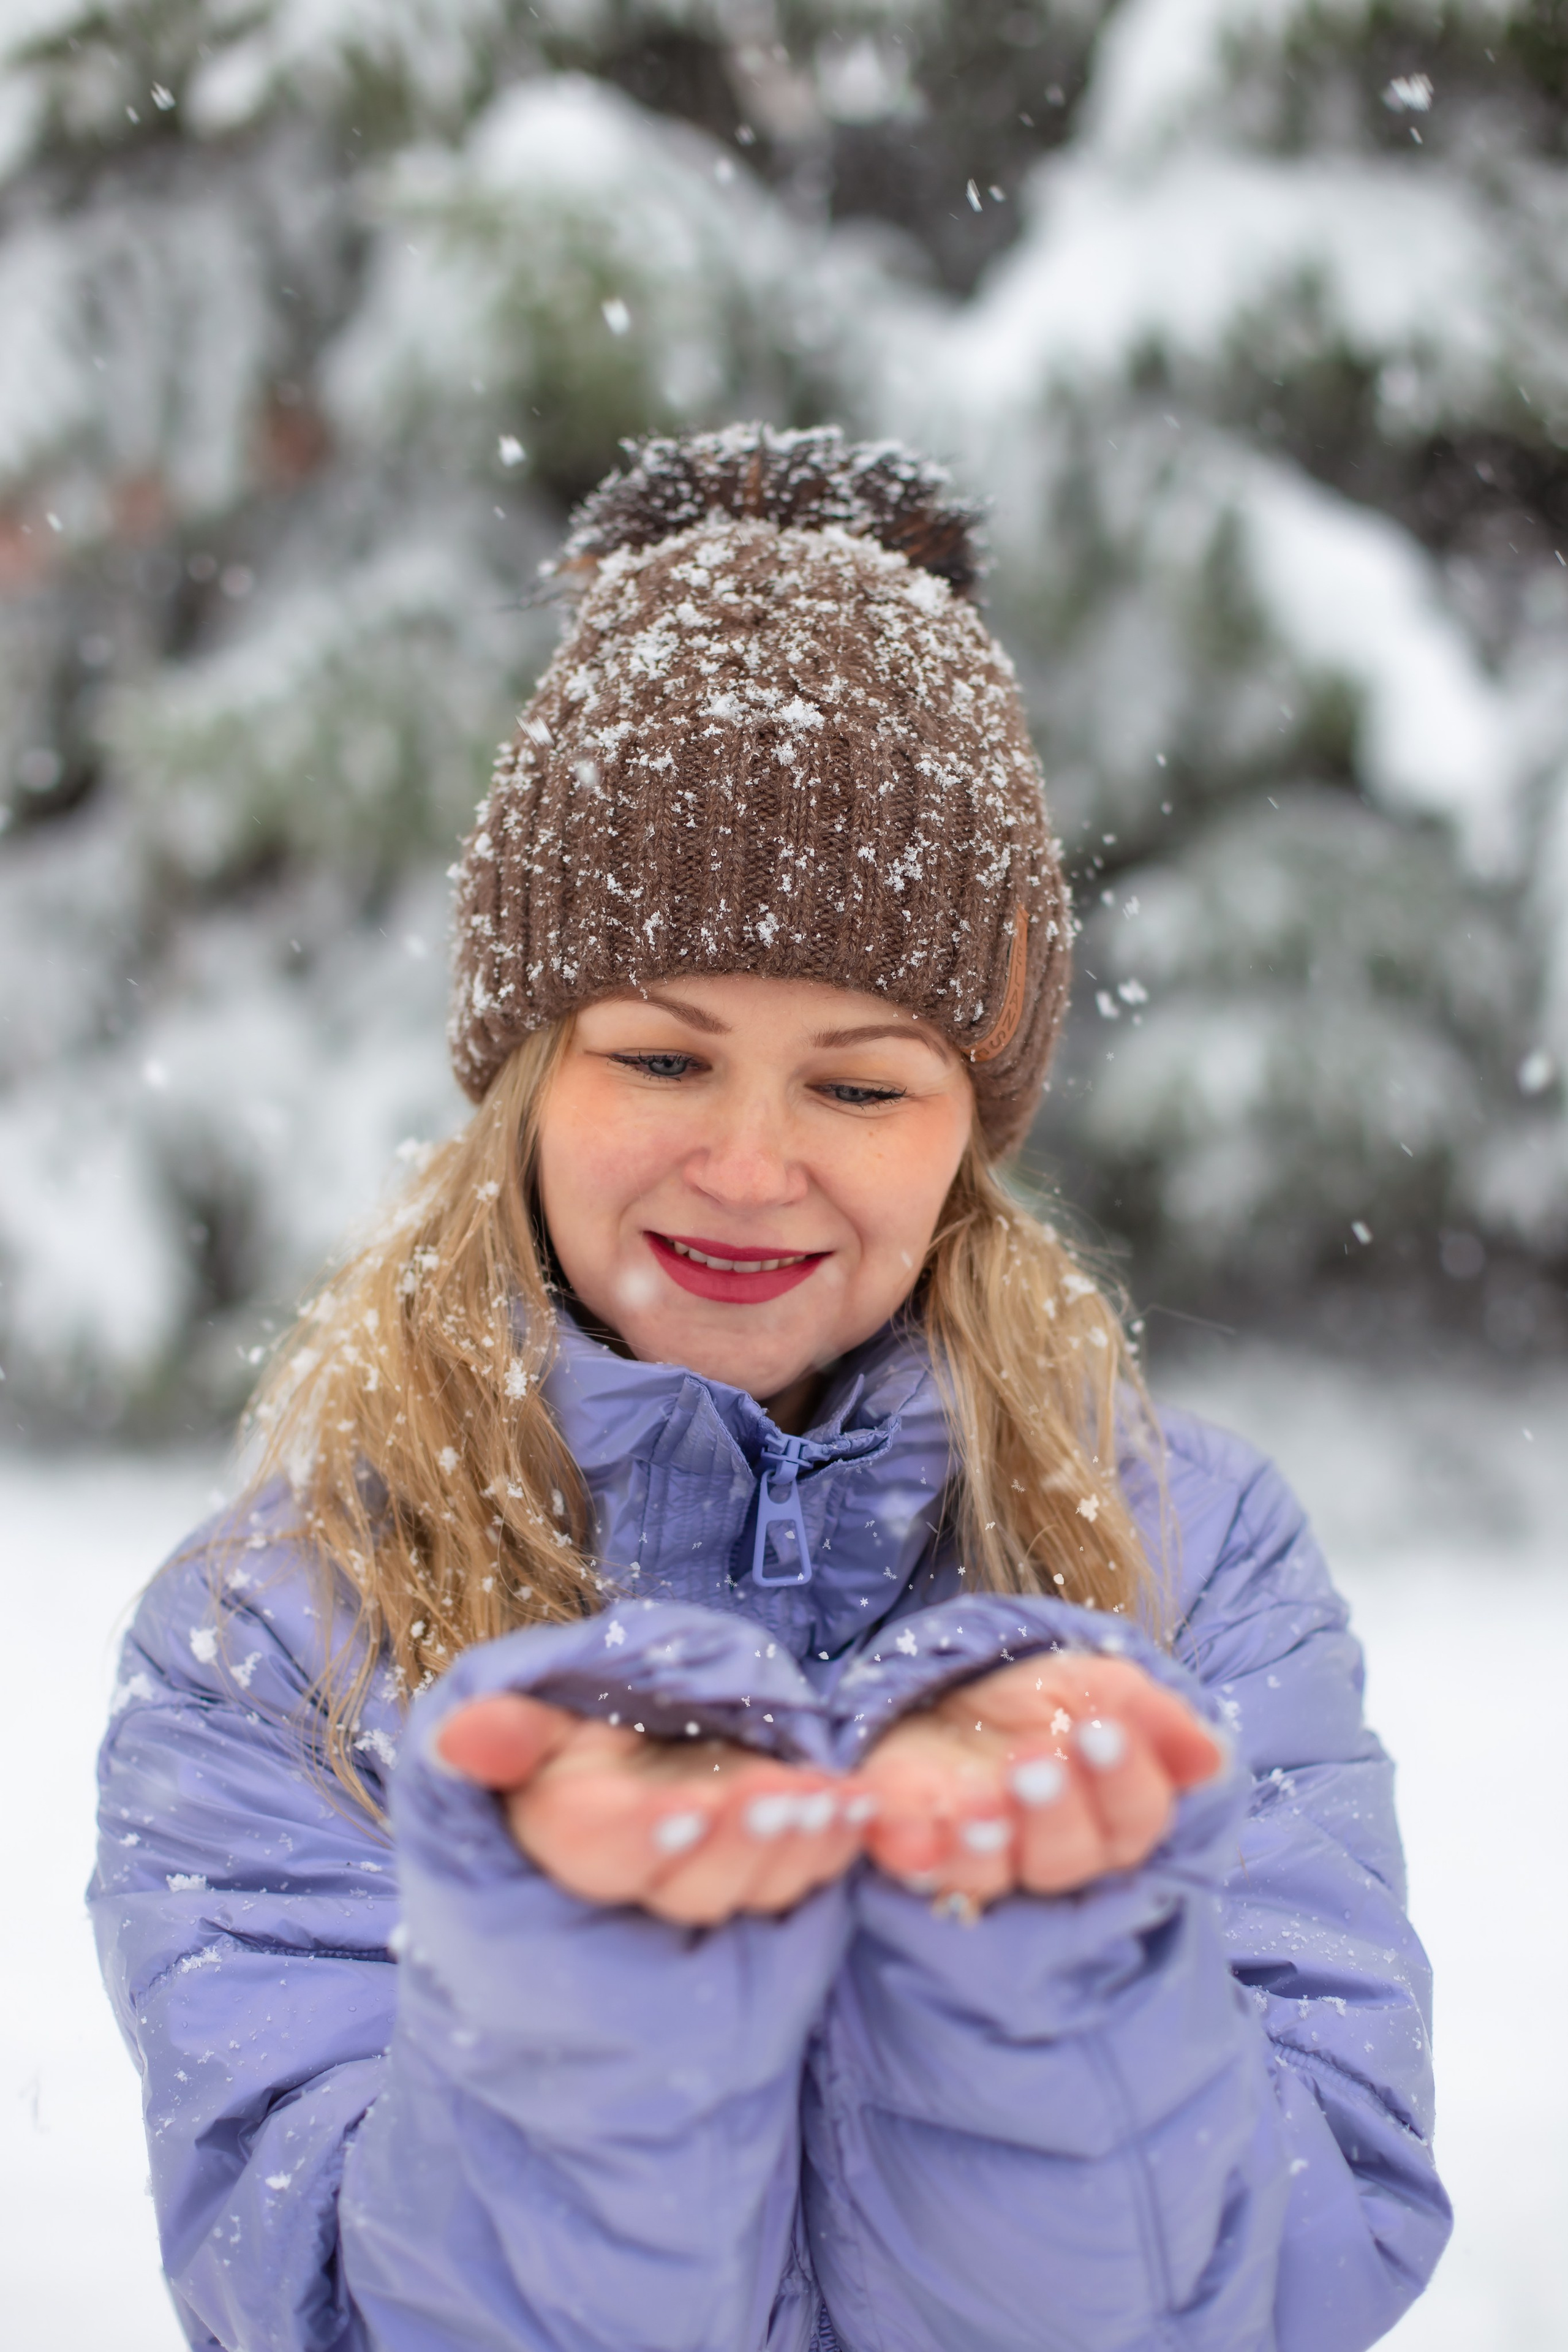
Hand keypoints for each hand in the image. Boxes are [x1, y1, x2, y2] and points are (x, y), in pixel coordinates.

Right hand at [436, 1694, 874, 1925]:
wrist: (634, 1749)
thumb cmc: (581, 1729)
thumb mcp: (542, 1714)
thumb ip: (513, 1729)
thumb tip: (455, 1736)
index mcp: (571, 1830)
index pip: (598, 1847)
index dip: (641, 1835)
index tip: (684, 1809)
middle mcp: (639, 1874)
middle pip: (687, 1886)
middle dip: (737, 1843)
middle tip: (782, 1798)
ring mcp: (702, 1883)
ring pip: (749, 1891)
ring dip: (795, 1847)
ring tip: (832, 1802)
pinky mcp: (756, 1881)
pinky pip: (797, 1882)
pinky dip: (833, 1847)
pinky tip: (859, 1809)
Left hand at [859, 1653, 1224, 1911]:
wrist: (950, 1689)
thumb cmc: (1039, 1699)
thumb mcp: (1099, 1687)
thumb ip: (1152, 1718)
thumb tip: (1211, 1754)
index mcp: (1105, 1815)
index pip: (1133, 1820)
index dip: (1122, 1782)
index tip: (1104, 1732)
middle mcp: (1043, 1850)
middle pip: (1063, 1859)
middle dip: (1051, 1814)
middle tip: (1033, 1765)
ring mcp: (974, 1853)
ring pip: (986, 1876)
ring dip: (980, 1844)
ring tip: (972, 1802)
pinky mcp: (909, 1844)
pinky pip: (907, 1862)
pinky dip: (904, 1845)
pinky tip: (893, 1821)